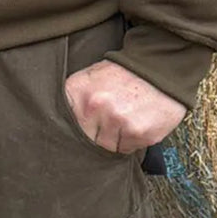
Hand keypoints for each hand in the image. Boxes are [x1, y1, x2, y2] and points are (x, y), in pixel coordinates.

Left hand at [64, 59, 186, 153]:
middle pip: (84, 138)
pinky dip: (129, 141)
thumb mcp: (90, 77)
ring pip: (105, 146)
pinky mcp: (138, 133)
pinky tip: (134, 123)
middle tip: (105, 121)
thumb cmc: (121, 74)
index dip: (71, 128)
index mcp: (78, 91)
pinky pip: (125, 150)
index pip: (63, 123)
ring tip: (122, 119)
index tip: (78, 128)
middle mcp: (95, 105)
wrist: (157, 68)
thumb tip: (59, 122)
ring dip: (113, 138)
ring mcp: (117, 120)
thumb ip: (74, 99)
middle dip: (93, 133)